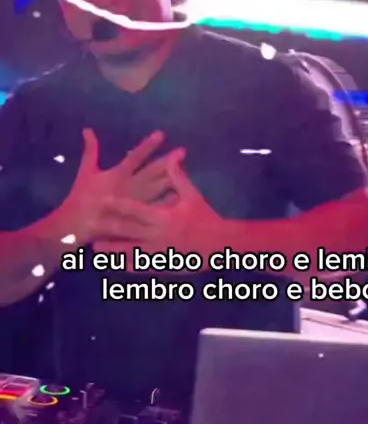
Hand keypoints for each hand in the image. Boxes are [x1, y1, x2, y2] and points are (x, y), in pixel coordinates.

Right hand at [61, 129, 185, 244]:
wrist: (72, 226)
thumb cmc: (80, 197)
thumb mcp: (86, 172)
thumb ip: (91, 150)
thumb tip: (88, 129)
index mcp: (116, 176)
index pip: (135, 157)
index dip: (148, 146)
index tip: (162, 134)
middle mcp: (126, 188)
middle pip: (150, 173)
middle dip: (166, 162)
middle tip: (183, 151)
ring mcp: (130, 204)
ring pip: (154, 191)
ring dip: (170, 181)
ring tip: (186, 171)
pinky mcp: (131, 219)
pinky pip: (151, 211)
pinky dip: (163, 204)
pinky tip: (178, 197)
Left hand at [95, 157, 223, 267]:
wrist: (220, 245)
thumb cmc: (205, 218)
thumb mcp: (192, 196)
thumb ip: (179, 178)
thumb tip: (173, 157)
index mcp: (164, 218)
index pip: (137, 211)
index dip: (119, 206)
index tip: (103, 201)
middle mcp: (158, 236)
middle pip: (128, 233)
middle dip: (109, 230)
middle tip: (90, 227)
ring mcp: (159, 253)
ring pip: (131, 252)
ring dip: (113, 251)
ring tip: (96, 249)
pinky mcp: (162, 265)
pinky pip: (142, 266)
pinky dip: (128, 264)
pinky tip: (117, 264)